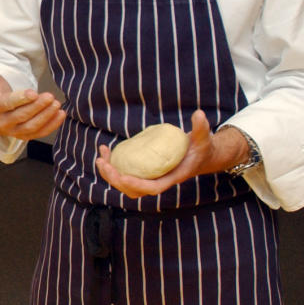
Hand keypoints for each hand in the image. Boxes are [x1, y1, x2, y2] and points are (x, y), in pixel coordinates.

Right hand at [0, 44, 65, 139]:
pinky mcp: (24, 137)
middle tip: (50, 96)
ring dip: (46, 116)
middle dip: (37, 107)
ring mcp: (13, 132)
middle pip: (22, 116)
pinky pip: (39, 133)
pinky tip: (61, 114)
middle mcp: (2, 122)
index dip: (21, 99)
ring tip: (57, 104)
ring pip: (31, 127)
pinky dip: (51, 126)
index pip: (8, 103)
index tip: (34, 92)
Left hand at [96, 110, 240, 197]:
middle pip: (133, 190)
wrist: (199, 155)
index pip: (153, 188)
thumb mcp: (203, 138)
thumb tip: (199, 114)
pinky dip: (113, 163)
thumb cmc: (201, 148)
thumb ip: (202, 128)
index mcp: (172, 178)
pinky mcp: (142, 170)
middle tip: (103, 163)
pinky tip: (105, 150)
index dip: (137, 185)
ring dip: (109, 173)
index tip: (123, 177)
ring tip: (100, 157)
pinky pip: (124, 172)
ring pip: (125, 183)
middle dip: (115, 179)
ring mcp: (149, 177)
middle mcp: (159, 181)